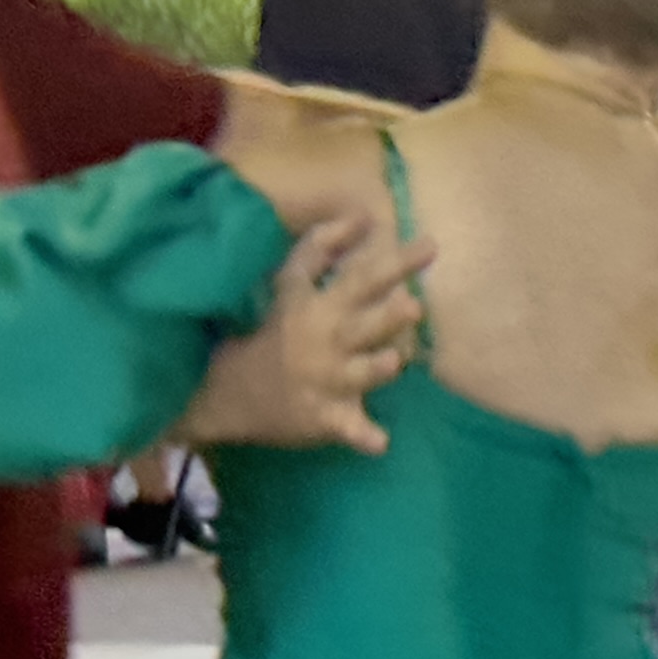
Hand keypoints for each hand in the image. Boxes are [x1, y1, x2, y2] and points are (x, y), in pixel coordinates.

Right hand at [173, 216, 432, 454]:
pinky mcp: (324, 416)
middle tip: (413, 307)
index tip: (432, 245)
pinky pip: (346, 428)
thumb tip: (361, 215)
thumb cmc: (272, 330)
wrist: (226, 392)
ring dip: (374, 369)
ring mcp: (324, 381)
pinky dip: (361, 436)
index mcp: (319, 308)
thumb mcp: (289, 285)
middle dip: (386, 317)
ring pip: (355, 374)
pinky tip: (380, 443)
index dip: (394, 262)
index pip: (360, 278)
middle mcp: (325, 342)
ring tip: (395, 361)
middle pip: (360, 325)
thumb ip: (321, 248)